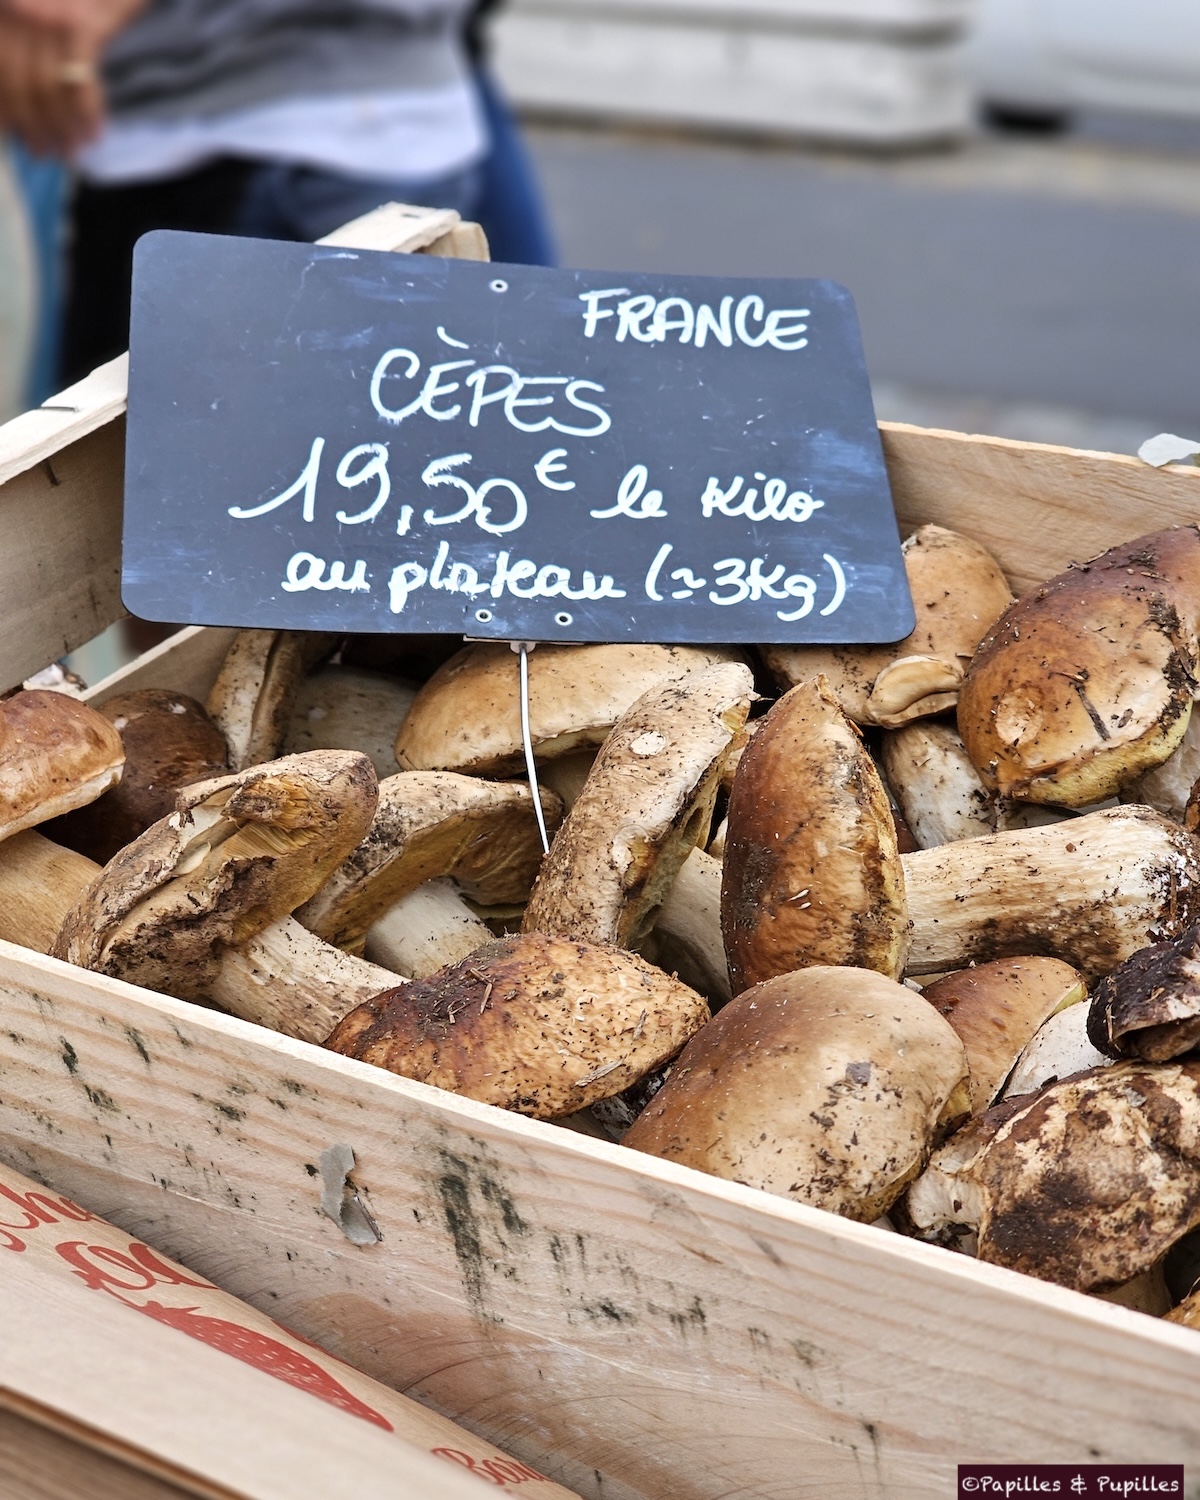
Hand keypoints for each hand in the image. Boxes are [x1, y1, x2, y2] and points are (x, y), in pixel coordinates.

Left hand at [0, 0, 148, 154]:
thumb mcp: (41, 8)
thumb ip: (23, 36)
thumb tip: (18, 92)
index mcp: (4, 8)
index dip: (4, 107)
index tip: (12, 134)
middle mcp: (16, 9)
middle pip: (17, 83)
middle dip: (32, 125)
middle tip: (45, 153)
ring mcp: (47, 17)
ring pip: (46, 88)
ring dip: (60, 128)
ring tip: (70, 151)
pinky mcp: (81, 26)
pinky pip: (79, 81)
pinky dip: (87, 113)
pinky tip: (94, 133)